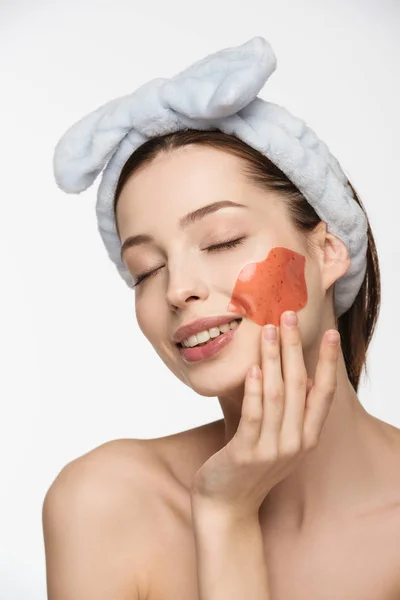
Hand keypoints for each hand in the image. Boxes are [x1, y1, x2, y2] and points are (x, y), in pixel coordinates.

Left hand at [190, 311, 339, 519]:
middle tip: (289, 315)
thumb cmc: (251, 464)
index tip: (331, 333)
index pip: (323, 393)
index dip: (328, 363)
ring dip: (273, 359)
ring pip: (276, 395)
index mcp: (307, 436)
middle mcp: (296, 443)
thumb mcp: (279, 438)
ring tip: (268, 330)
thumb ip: (290, 411)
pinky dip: (254, 390)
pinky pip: (254, 416)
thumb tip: (298, 374)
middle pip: (299, 386)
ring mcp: (272, 450)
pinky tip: (253, 368)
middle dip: (294, 348)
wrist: (227, 504)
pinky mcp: (247, 454)